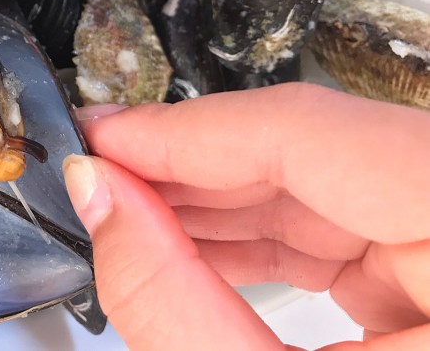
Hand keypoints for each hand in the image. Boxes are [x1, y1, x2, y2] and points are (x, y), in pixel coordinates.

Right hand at [64, 83, 429, 349]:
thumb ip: (177, 303)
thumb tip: (104, 204)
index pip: (306, 133)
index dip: (185, 131)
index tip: (103, 137)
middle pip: (310, 148)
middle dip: (187, 163)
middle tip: (99, 171)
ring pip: (317, 180)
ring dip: (212, 198)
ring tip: (128, 207)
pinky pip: (334, 223)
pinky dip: (254, 235)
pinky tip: (188, 243)